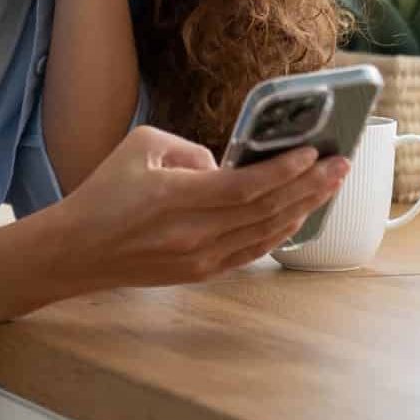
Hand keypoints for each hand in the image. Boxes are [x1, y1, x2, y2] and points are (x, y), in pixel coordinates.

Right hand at [45, 126, 348, 292]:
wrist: (77, 251)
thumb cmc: (103, 193)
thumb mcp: (140, 147)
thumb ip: (189, 148)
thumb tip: (224, 164)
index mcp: (177, 197)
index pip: (246, 185)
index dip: (285, 170)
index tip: (314, 152)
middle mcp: (194, 233)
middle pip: (267, 209)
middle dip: (310, 184)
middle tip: (341, 163)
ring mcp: (200, 258)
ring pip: (266, 232)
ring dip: (303, 207)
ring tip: (330, 185)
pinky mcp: (200, 272)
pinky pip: (253, 252)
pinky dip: (280, 232)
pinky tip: (298, 215)